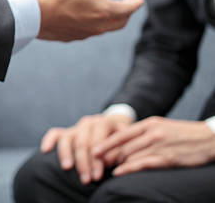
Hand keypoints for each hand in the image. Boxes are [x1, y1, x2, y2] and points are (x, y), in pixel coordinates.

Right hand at [33, 0, 144, 40]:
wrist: (29, 14)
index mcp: (103, 10)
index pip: (127, 9)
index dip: (135, 4)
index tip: (139, 0)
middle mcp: (96, 26)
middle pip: (119, 23)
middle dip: (126, 14)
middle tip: (127, 6)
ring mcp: (83, 33)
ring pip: (104, 30)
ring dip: (111, 21)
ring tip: (108, 12)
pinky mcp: (70, 37)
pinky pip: (89, 33)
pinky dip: (95, 25)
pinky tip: (86, 18)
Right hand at [40, 114, 132, 183]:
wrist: (117, 128)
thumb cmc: (123, 141)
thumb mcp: (126, 144)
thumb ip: (119, 150)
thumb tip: (108, 161)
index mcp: (105, 122)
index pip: (97, 141)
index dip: (97, 160)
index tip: (97, 176)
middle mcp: (89, 123)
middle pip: (82, 142)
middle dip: (83, 163)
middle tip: (85, 179)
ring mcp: (77, 127)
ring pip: (67, 138)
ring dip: (66, 154)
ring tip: (67, 168)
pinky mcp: (67, 131)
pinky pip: (55, 133)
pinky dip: (49, 140)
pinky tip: (45, 150)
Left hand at [92, 117, 214, 175]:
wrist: (209, 139)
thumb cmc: (183, 135)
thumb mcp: (161, 127)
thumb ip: (144, 133)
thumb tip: (125, 143)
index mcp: (149, 124)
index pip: (121, 134)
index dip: (105, 143)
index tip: (93, 151)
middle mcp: (151, 132)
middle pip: (122, 146)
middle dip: (109, 157)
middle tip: (99, 165)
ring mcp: (159, 145)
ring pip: (130, 155)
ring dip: (117, 164)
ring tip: (107, 171)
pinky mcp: (167, 158)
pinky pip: (142, 164)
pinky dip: (128, 169)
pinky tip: (119, 174)